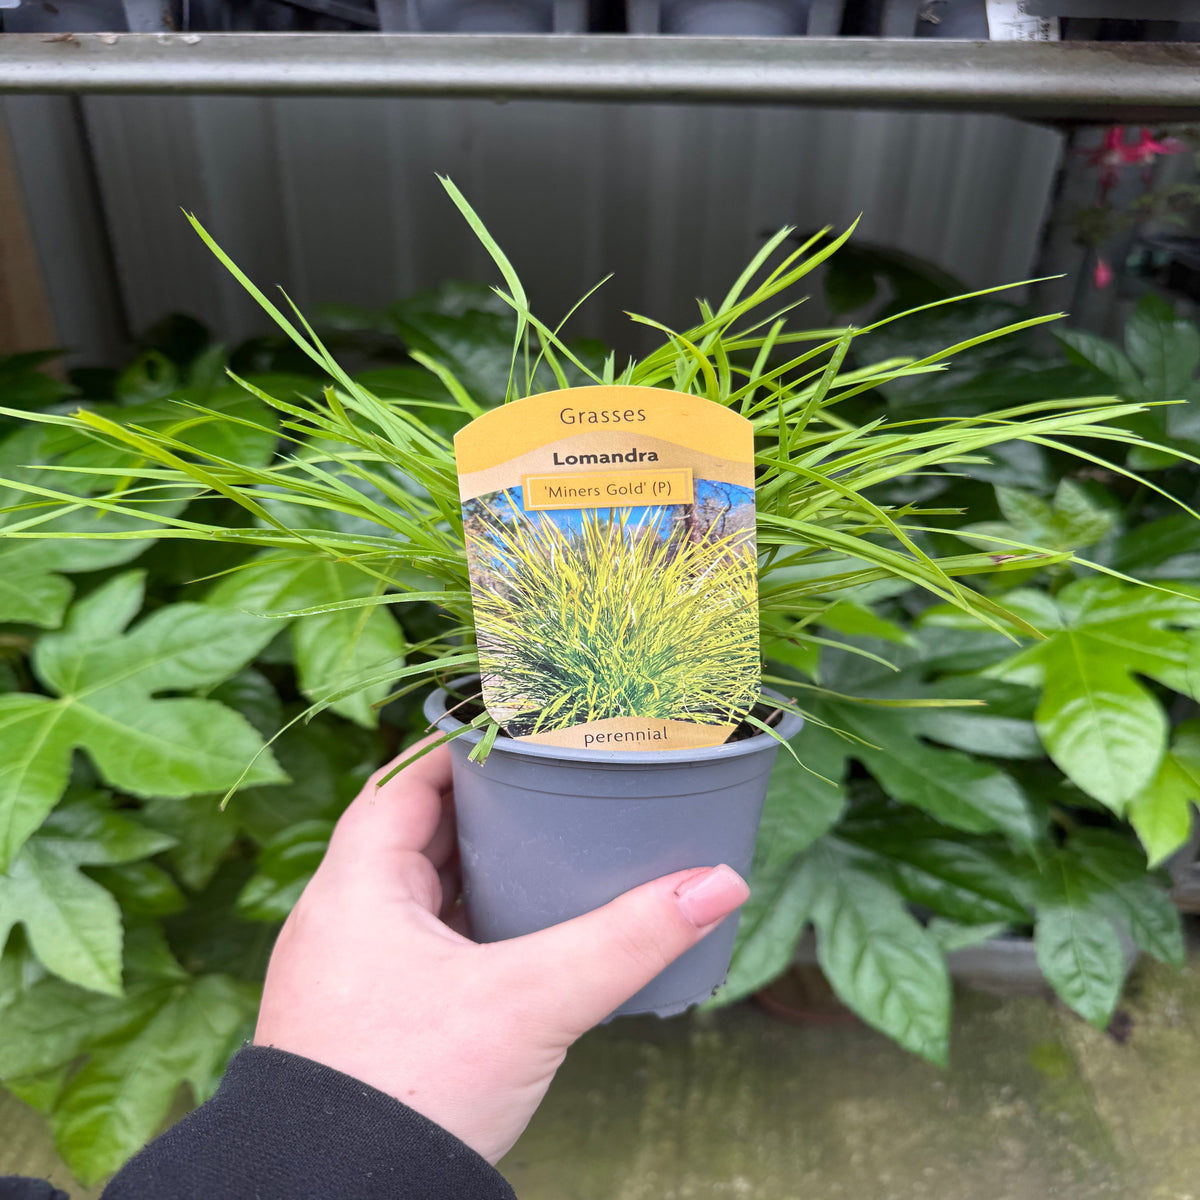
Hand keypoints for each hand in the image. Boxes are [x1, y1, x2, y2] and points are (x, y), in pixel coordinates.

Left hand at [253, 737, 749, 1163]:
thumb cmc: (407, 1093)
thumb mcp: (531, 1004)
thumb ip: (626, 941)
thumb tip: (718, 884)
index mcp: (356, 885)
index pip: (404, 778)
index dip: (460, 746)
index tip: (522, 729)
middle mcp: (342, 916)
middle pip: (416, 828)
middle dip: (484, 805)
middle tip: (554, 783)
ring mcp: (352, 968)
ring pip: (420, 886)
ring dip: (476, 863)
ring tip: (547, 845)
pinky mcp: (370, 1014)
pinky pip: (424, 936)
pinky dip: (470, 918)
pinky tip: (518, 930)